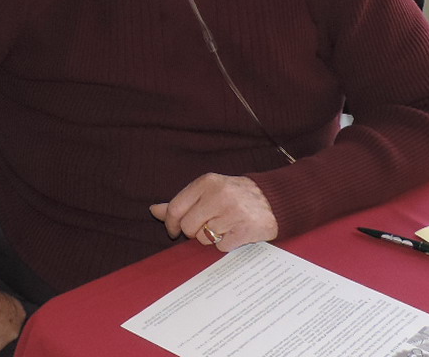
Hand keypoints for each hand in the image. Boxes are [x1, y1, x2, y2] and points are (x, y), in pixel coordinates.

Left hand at [149, 173, 277, 252]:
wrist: (274, 200)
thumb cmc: (235, 196)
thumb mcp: (208, 192)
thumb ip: (181, 202)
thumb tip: (154, 210)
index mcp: (207, 182)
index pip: (176, 209)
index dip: (171, 224)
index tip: (175, 231)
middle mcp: (219, 195)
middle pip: (188, 227)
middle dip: (194, 231)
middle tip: (208, 225)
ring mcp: (233, 212)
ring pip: (203, 238)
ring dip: (211, 237)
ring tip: (225, 225)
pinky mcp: (245, 230)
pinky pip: (221, 246)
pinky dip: (226, 243)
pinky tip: (235, 232)